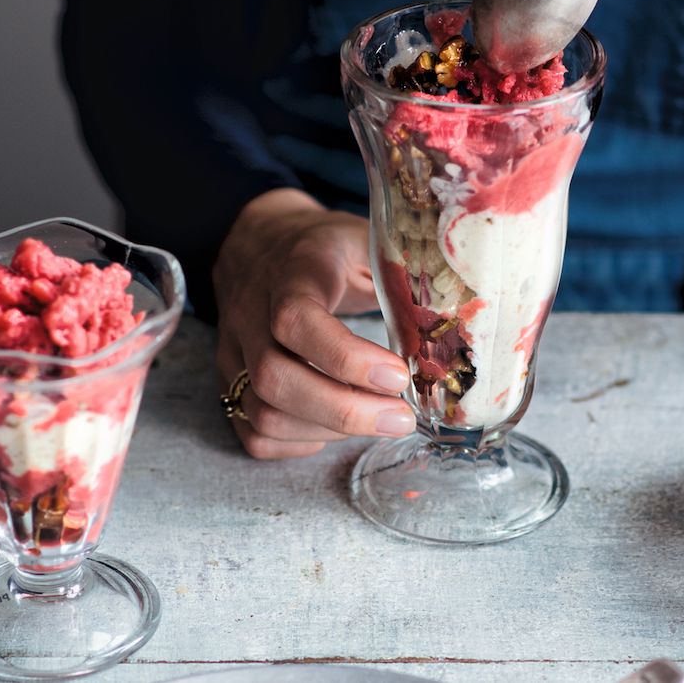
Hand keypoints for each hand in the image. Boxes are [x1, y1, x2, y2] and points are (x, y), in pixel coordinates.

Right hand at [211, 188, 414, 457]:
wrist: (260, 241)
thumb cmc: (325, 248)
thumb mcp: (367, 240)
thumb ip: (403, 274)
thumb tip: (457, 316)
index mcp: (292, 271)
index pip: (296, 319)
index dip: (346, 358)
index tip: (398, 375)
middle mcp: (250, 312)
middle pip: (275, 378)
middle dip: (344, 410)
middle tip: (400, 418)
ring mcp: (232, 350)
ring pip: (263, 412)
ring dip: (326, 430)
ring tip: (373, 419)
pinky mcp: (227, 380)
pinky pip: (252, 433)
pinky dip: (298, 443)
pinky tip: (332, 426)